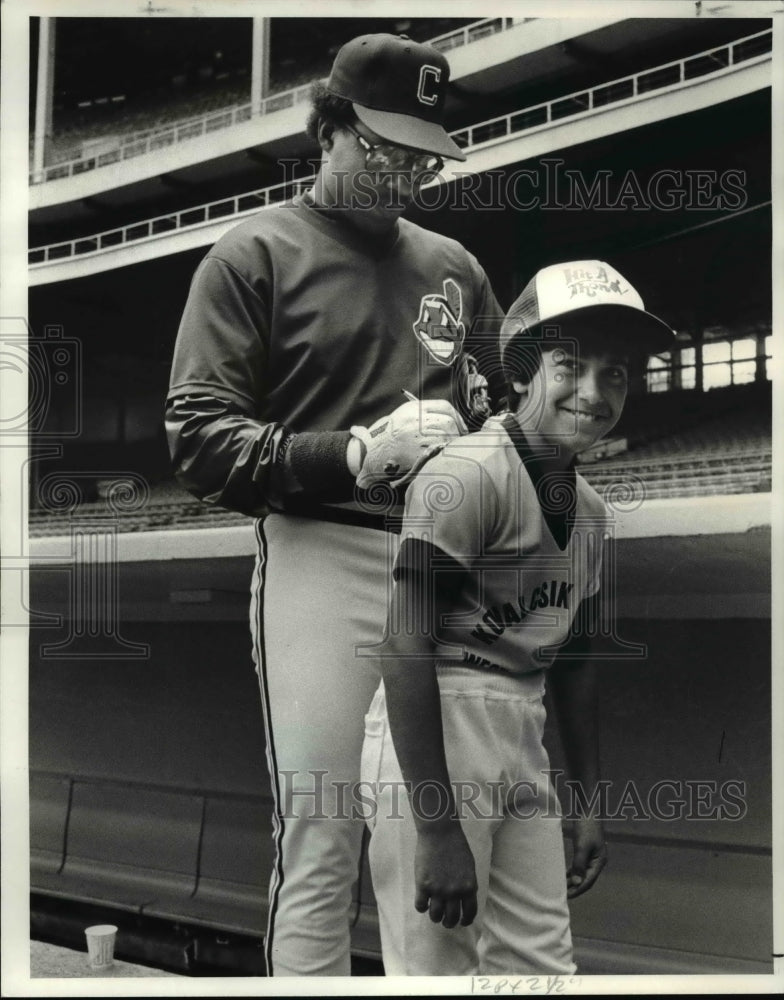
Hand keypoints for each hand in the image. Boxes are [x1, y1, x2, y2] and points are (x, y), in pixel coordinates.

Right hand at [350, 398, 466, 489]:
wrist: (369, 452)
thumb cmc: (386, 436)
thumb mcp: (402, 417)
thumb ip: (422, 415)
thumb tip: (449, 421)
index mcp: (413, 409)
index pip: (444, 406)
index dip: (457, 416)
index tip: (460, 426)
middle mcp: (415, 420)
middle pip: (448, 422)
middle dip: (457, 432)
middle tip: (459, 440)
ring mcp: (416, 437)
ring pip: (446, 437)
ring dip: (453, 444)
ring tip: (451, 449)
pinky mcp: (416, 453)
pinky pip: (439, 451)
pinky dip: (445, 453)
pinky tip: (443, 456)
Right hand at [414, 821, 477, 927]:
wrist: (440, 832)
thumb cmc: (455, 845)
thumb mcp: (469, 867)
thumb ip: (468, 884)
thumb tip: (465, 899)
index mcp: (469, 887)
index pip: (469, 913)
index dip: (465, 920)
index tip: (462, 922)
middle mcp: (454, 892)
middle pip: (451, 918)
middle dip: (449, 922)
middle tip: (445, 921)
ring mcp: (438, 889)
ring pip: (435, 916)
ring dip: (435, 917)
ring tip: (434, 913)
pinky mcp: (423, 885)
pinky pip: (420, 905)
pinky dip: (421, 907)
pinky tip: (423, 901)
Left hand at [566, 816, 606, 897]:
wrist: (587, 809)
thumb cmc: (586, 826)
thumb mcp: (582, 846)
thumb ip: (579, 864)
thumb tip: (577, 883)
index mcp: (600, 861)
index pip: (588, 881)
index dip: (578, 889)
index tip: (567, 896)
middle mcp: (597, 861)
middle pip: (586, 878)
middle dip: (575, 887)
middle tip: (562, 895)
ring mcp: (592, 856)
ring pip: (582, 872)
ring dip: (573, 880)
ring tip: (561, 888)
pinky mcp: (586, 850)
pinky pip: (579, 865)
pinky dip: (573, 871)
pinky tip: (565, 875)